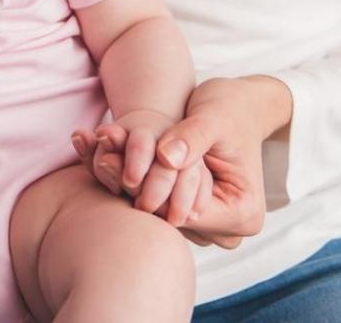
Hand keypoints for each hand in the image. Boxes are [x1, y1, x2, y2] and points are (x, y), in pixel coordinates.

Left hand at [77, 76, 290, 247]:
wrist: (241, 107)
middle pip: (167, 217)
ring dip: (129, 186)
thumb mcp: (213, 119)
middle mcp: (226, 232)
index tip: (109, 160)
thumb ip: (192, 138)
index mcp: (242, 215)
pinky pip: (159, 202)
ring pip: (159, 211)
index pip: (180, 214)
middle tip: (98, 157)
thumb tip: (166, 158)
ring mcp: (207, 226)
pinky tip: (110, 158)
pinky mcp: (189, 211)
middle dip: (131, 188)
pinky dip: (137, 182)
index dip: (144, 188)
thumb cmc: (231, 110)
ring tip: (99, 156)